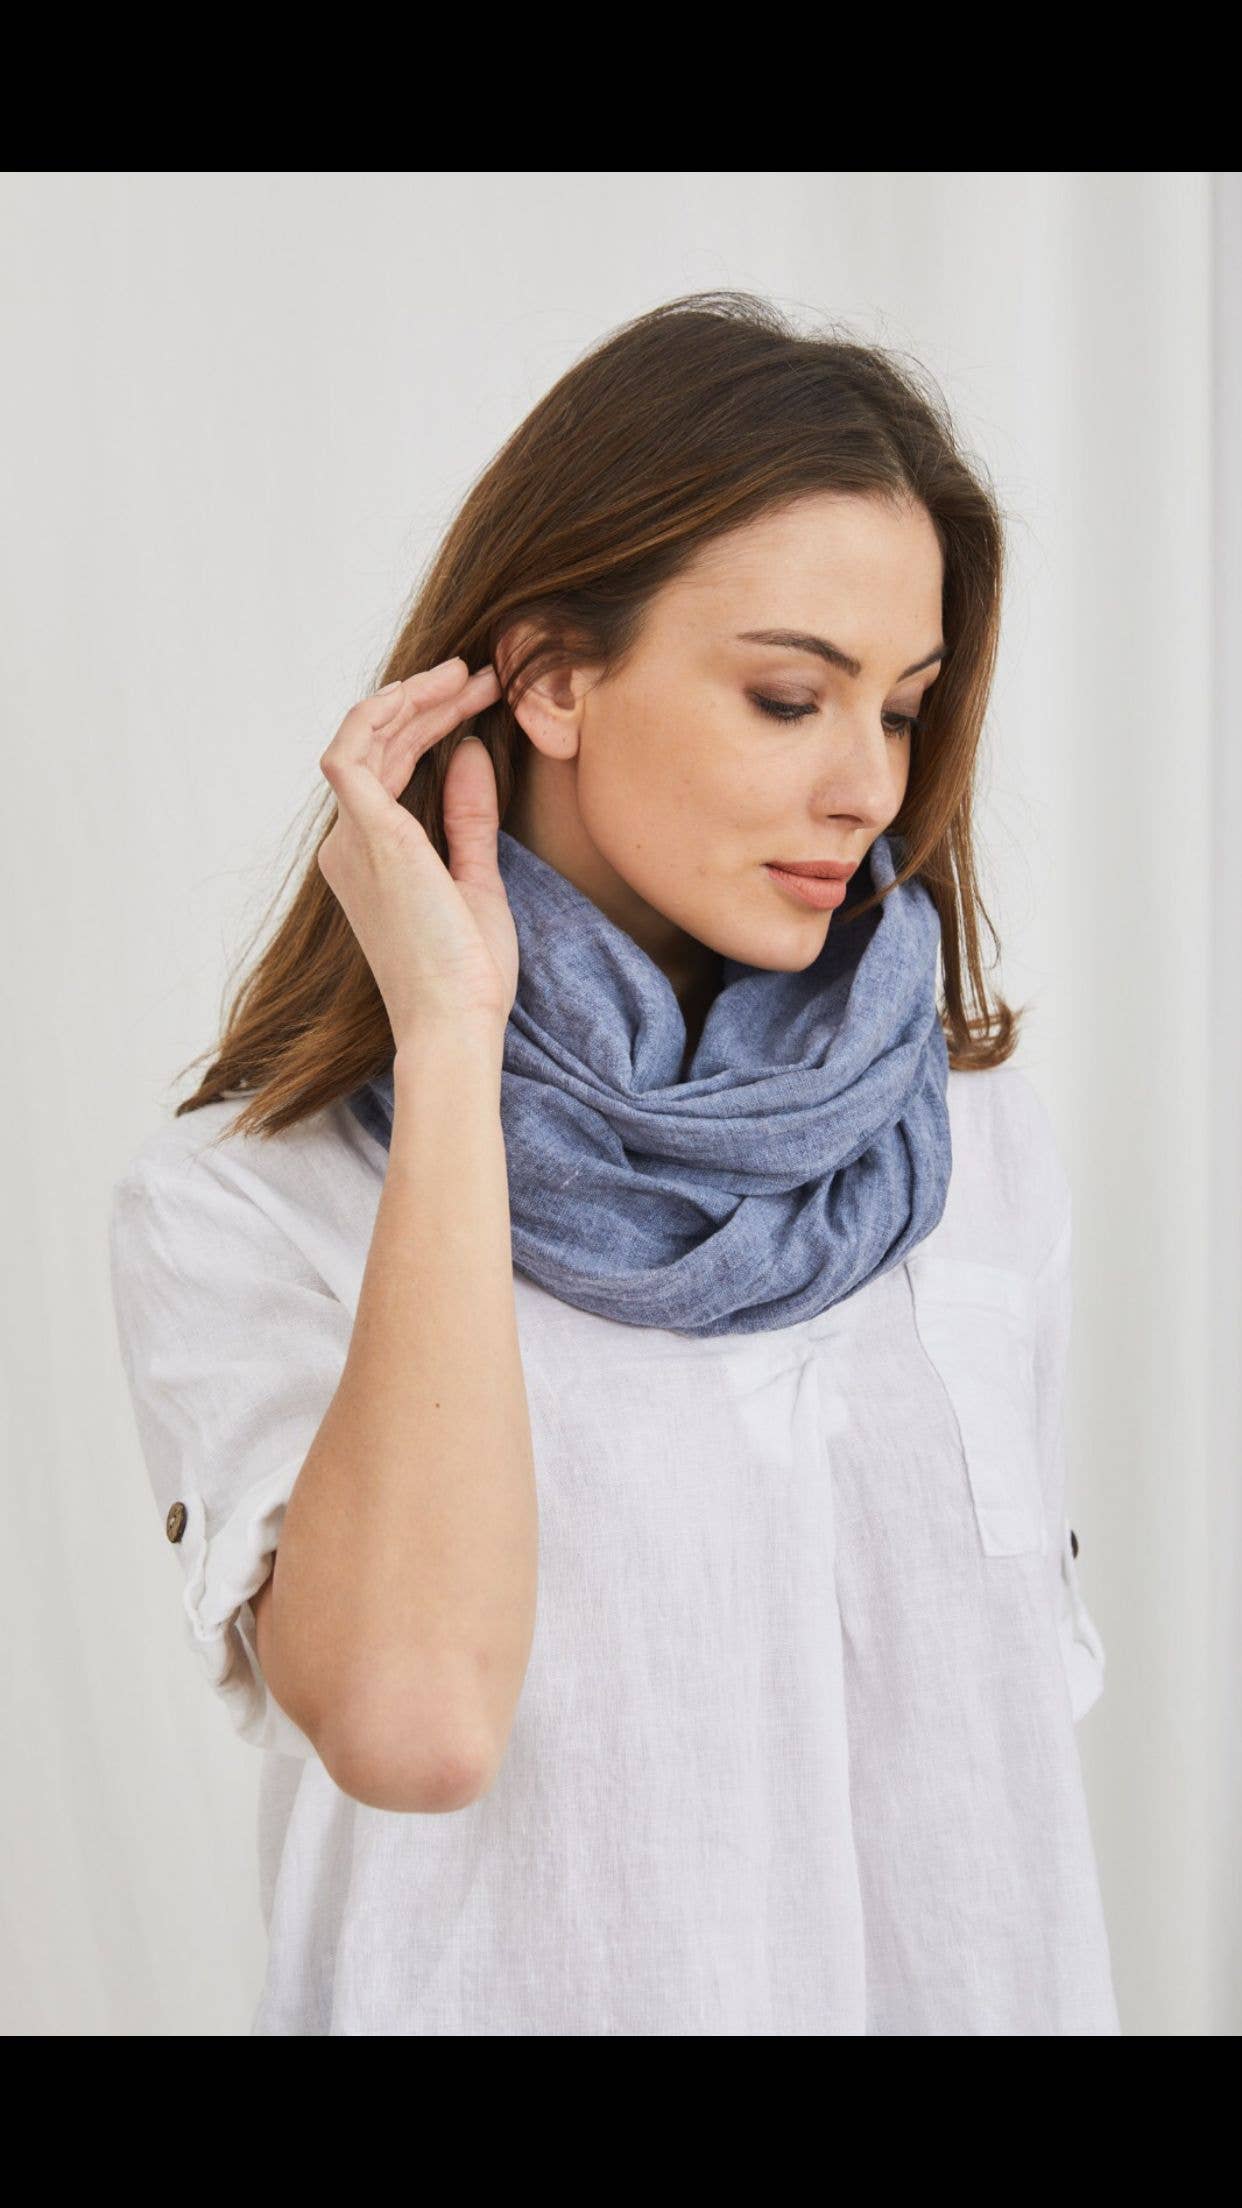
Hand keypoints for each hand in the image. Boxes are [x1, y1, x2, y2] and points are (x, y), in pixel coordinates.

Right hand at [316, 658, 517, 1047]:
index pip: (392, 772)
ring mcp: (352, 839)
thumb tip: (468, 753)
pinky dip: (387, 714)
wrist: (455, 1020)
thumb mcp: (474, 879)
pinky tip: (433, 694)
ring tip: (467, 674)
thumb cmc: (465, 971)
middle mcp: (349, 846)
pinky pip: (354, 751)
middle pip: (381, 749)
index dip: (432, 728)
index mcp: (370, 861)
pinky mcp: (368, 833)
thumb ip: (467, 817)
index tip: (481, 702)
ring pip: (367, 739)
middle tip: (484, 676)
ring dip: (414, 700)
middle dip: (430, 705)